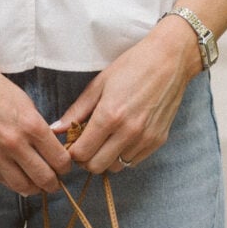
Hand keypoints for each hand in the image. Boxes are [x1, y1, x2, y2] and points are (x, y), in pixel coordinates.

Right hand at [0, 51, 70, 194]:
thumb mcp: (24, 102)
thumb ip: (37, 127)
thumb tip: (48, 148)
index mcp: (31, 125)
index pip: (59, 159)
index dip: (66, 166)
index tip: (64, 166)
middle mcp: (14, 143)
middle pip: (44, 178)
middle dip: (54, 183)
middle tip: (55, 181)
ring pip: (23, 186)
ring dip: (35, 188)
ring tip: (37, 184)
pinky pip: (2, 180)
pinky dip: (14, 182)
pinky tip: (18, 177)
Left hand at [54, 20, 199, 174]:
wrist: (170, 60)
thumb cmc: (132, 66)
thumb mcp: (99, 84)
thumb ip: (77, 110)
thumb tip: (56, 130)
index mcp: (109, 116)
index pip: (81, 153)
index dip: (72, 151)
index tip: (72, 143)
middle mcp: (128, 132)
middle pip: (96, 166)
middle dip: (86, 159)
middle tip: (86, 144)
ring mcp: (145, 138)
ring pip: (116, 167)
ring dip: (106, 158)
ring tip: (106, 140)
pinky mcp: (158, 141)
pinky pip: (134, 162)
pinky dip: (124, 155)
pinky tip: (122, 138)